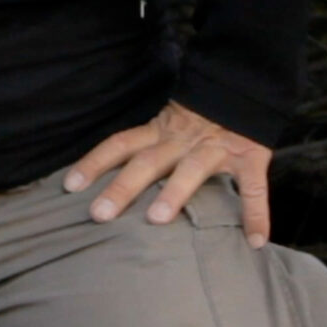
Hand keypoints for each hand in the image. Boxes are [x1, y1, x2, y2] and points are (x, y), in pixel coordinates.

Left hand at [64, 101, 273, 248]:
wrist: (246, 86)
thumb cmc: (202, 116)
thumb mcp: (170, 123)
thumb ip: (148, 147)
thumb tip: (110, 182)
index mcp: (161, 132)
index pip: (120, 144)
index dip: (94, 162)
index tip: (70, 185)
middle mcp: (183, 140)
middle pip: (147, 162)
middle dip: (122, 187)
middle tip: (99, 214)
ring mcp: (217, 148)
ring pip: (192, 169)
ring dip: (174, 193)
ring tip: (156, 219)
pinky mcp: (250, 157)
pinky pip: (254, 189)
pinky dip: (256, 214)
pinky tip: (255, 241)